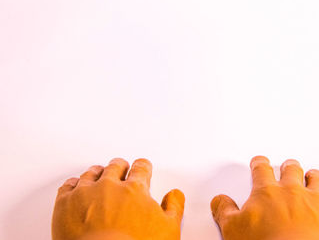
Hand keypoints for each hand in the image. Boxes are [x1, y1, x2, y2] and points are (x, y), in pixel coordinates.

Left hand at [52, 158, 184, 239]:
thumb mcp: (168, 229)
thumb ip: (173, 207)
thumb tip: (175, 195)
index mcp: (135, 189)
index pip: (141, 167)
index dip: (143, 167)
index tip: (142, 167)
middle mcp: (109, 185)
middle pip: (115, 166)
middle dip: (120, 168)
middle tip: (122, 170)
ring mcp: (85, 192)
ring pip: (91, 173)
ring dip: (98, 173)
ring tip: (100, 175)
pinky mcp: (65, 203)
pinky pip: (68, 185)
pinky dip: (74, 184)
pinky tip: (77, 186)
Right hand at [210, 156, 318, 239]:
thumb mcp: (233, 229)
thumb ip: (225, 211)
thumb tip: (220, 201)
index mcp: (267, 192)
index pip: (262, 170)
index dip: (260, 163)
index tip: (260, 161)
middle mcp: (292, 190)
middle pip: (291, 169)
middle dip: (289, 166)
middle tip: (287, 165)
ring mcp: (315, 200)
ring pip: (316, 179)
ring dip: (312, 175)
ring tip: (310, 174)